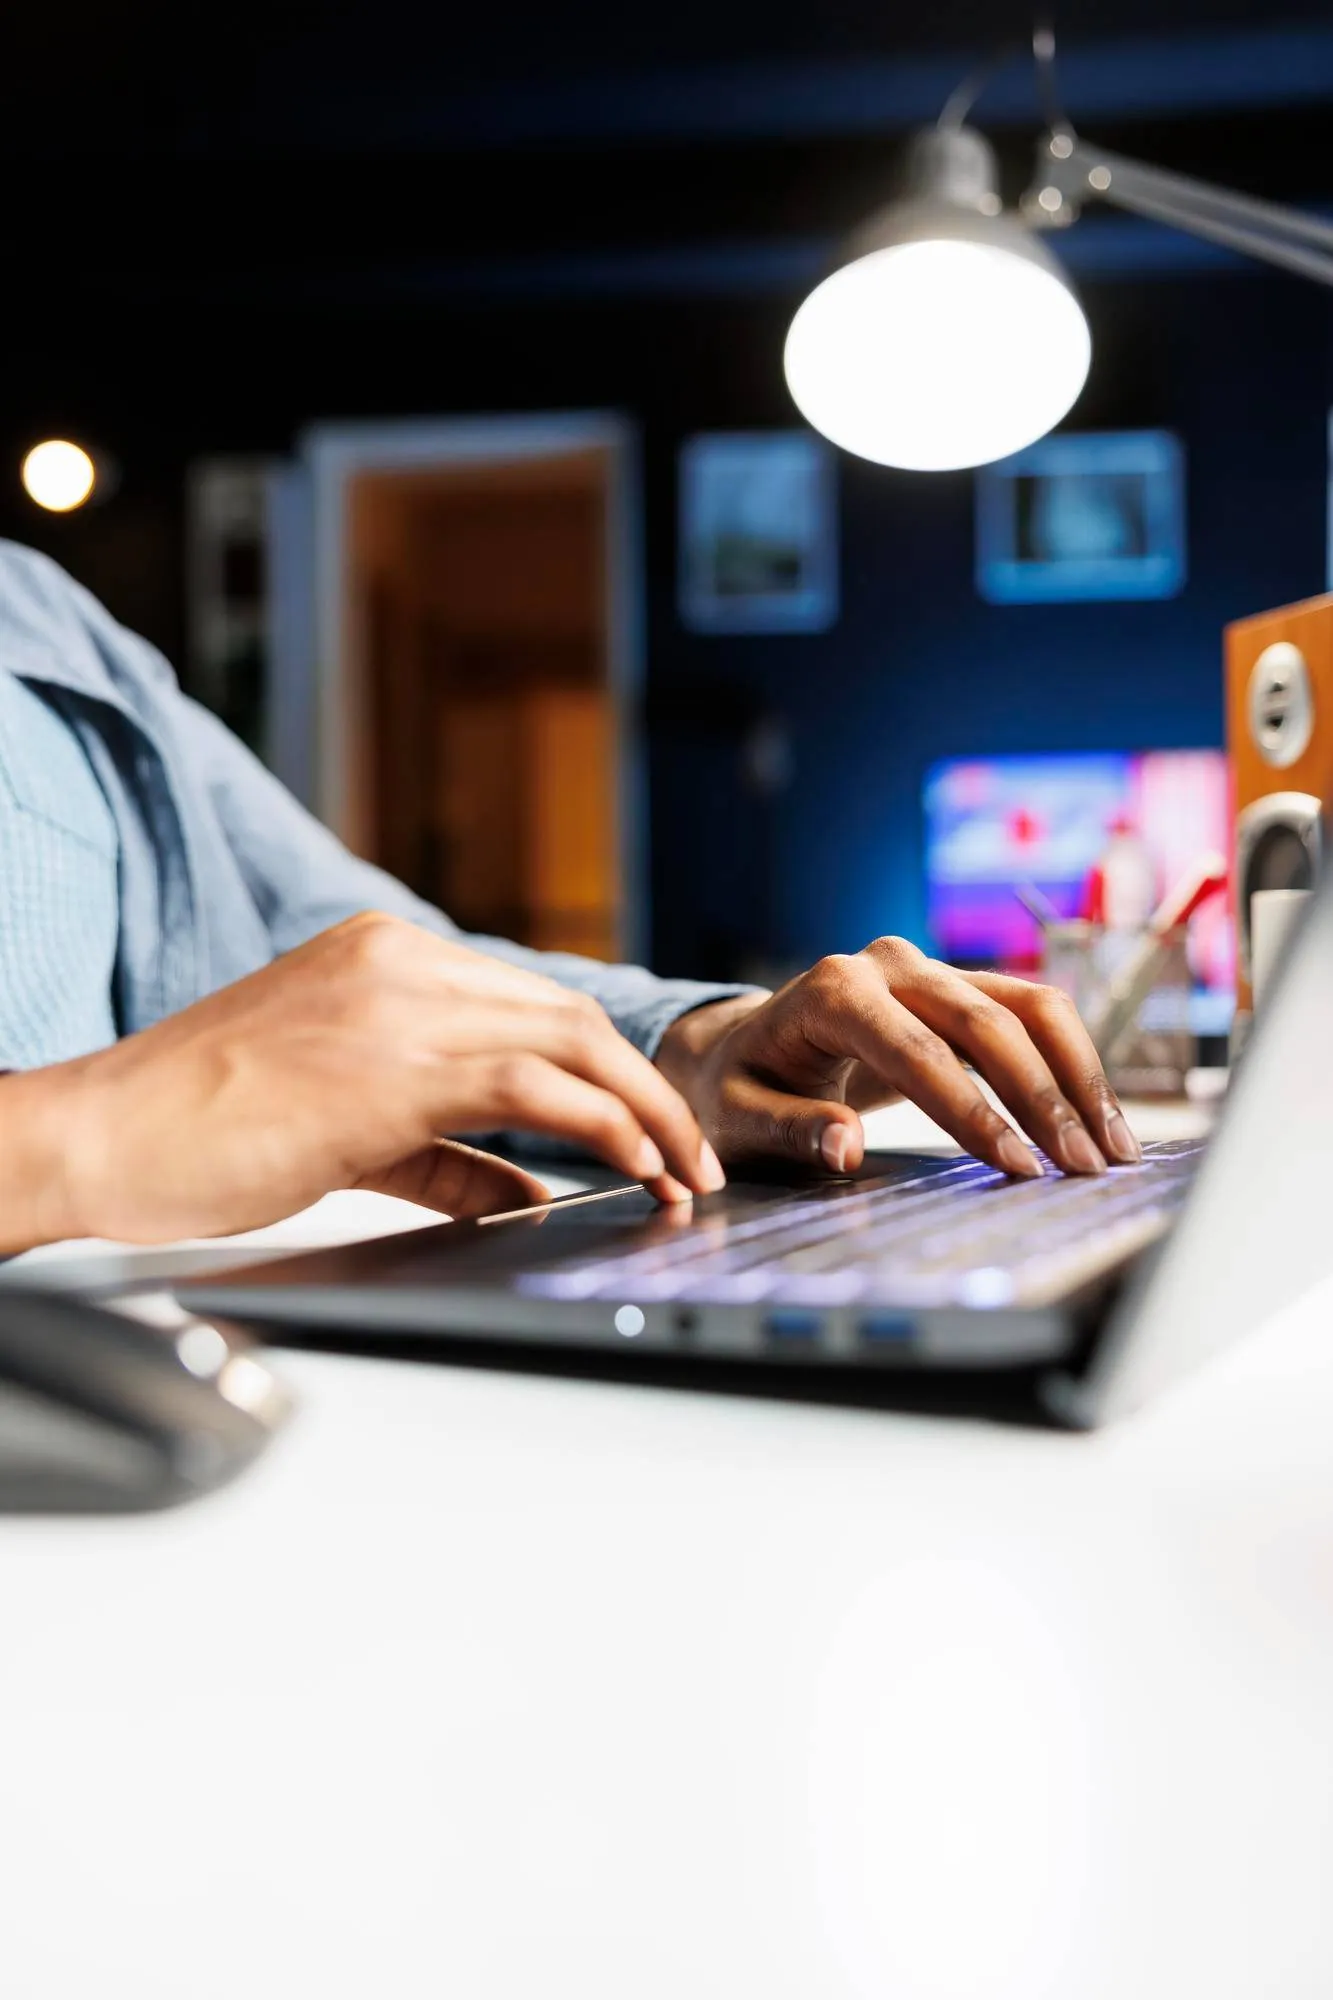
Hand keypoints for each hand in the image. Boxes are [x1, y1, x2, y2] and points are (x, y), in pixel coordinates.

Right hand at [8, 914, 724, 1248]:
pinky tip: (636, 1168)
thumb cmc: (199, 1132)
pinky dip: (605, 1126)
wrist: (100, 1136)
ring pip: (569, 1040)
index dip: (604, 1068)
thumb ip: (444, 1152)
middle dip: (644, 1090)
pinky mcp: (393, 1067)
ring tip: (683, 1176)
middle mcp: (399, 962)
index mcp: (384, 956)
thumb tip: (525, 1188)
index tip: (648, 1128)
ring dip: (644, 1113)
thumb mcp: (344, 1127)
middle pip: (567, 1014)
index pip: (530, 1003)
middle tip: (690, 1159)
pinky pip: (535, 1086)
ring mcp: (397, 1005)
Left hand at [657, 937, 1142, 1180]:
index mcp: (832, 992)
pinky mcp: (959, 986)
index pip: (917, 1052)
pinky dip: (1071, 1061)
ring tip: (1114, 1146)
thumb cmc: (741, 1088)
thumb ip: (791, 1130)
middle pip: (987, 1021)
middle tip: (1083, 1167)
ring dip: (1078, 1075)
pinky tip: (1100, 1115)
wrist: (743, 1047)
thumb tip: (844, 1147)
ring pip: (1027, 1006)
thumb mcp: (741, 1118)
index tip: (1017, 1166)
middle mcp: (888, 965)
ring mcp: (929, 969)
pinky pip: (1030, 1013)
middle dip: (1043, 1097)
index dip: (973, 1111)